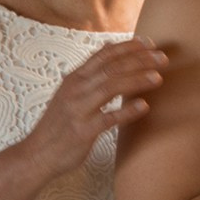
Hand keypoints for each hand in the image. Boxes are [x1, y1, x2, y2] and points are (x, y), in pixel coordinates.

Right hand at [20, 37, 163, 180]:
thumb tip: (108, 47)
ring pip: (110, 87)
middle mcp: (75, 90)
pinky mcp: (82, 131)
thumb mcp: (70, 92)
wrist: (36, 155)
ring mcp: (78, 110)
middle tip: (162, 58)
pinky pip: (107, 118)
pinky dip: (127, 111)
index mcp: (74, 79)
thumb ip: (89, 73)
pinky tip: (144, 106)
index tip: (150, 44)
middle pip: (111, 68)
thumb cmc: (58, 125)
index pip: (103, 55)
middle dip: (139, 60)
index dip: (128, 47)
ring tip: (158, 78)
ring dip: (137, 80)